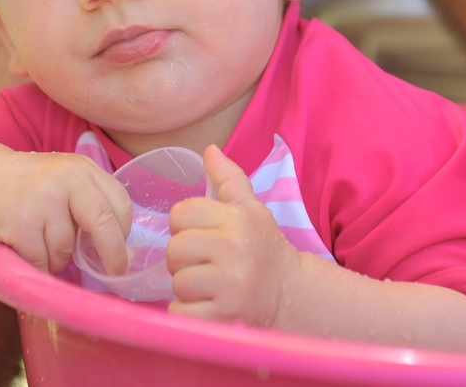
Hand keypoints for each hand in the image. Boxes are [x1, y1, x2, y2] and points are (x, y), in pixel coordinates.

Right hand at [0, 152, 131, 274]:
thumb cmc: (28, 186)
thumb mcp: (64, 178)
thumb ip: (90, 201)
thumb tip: (118, 249)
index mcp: (82, 168)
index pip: (119, 203)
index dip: (123, 233)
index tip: (123, 253)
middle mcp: (66, 178)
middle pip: (102, 225)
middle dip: (112, 256)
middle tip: (113, 273)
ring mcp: (42, 199)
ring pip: (65, 250)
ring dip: (56, 260)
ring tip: (40, 244)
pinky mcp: (20, 223)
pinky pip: (41, 261)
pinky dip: (36, 265)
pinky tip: (24, 249)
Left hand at [166, 145, 299, 325]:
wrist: (291, 292)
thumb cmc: (263, 247)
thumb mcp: (251, 209)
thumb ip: (229, 177)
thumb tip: (209, 149)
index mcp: (236, 218)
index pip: (181, 214)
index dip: (183, 226)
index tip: (199, 236)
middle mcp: (234, 248)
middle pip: (174, 249)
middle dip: (182, 259)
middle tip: (201, 264)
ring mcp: (231, 284)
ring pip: (178, 282)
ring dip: (185, 287)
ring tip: (206, 285)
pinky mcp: (226, 316)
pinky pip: (181, 312)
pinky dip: (186, 312)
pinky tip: (205, 306)